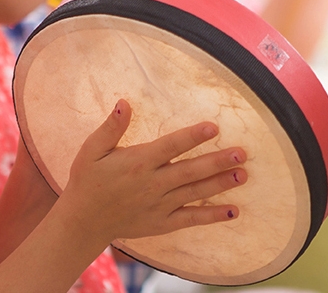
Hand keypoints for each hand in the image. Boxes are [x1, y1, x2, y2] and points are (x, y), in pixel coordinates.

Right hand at [61, 99, 245, 242]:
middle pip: (190, 170)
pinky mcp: (162, 223)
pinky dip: (212, 216)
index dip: (192, 136)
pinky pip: (191, 219)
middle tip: (242, 152)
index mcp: (138, 162)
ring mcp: (160, 205)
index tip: (213, 127)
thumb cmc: (87, 180)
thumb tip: (124, 103)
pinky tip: (233, 212)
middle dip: (217, 161)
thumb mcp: (92, 149)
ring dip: (220, 184)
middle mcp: (153, 183)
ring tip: (243, 175)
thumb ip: (111, 127)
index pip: (171, 146)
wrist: (84, 219)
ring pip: (195, 192)